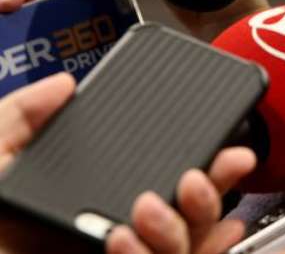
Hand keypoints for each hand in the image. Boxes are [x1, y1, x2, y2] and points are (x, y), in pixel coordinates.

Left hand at [0, 74, 284, 253]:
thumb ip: (21, 114)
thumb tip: (64, 84)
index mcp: (101, 195)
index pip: (172, 179)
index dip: (211, 164)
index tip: (228, 149)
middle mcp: (120, 229)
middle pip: (194, 217)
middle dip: (210, 194)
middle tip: (193, 177)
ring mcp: (120, 253)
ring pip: (182, 249)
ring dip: (178, 228)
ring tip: (147, 209)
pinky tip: (123, 240)